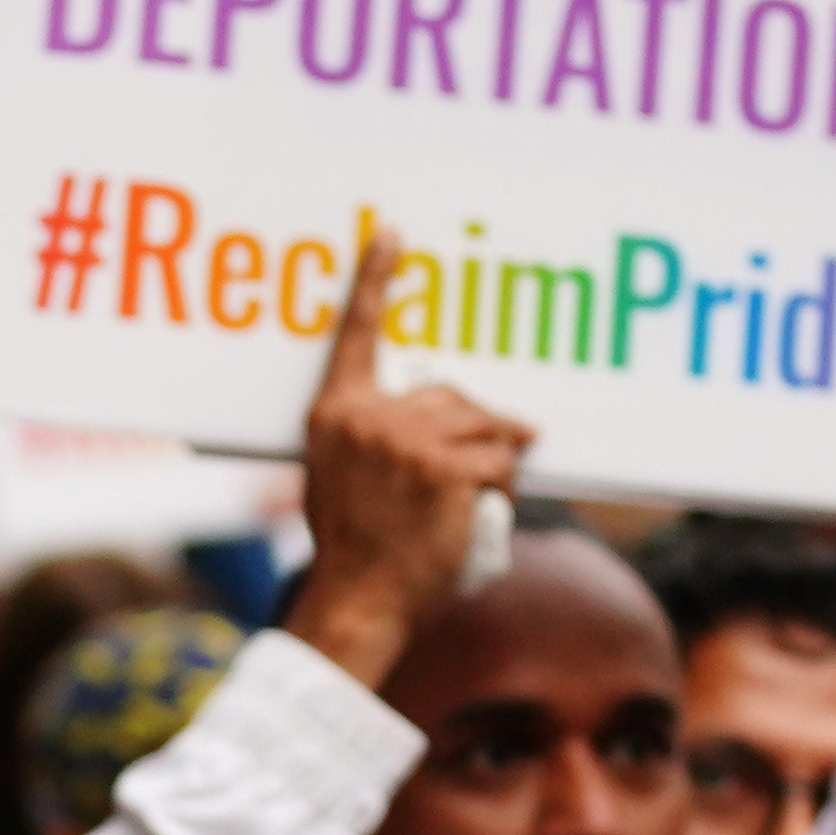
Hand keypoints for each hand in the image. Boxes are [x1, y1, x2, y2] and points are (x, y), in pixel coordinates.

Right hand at [288, 229, 531, 688]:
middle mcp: (367, 418)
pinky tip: (477, 513)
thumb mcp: (341, 478)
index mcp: (334, 415)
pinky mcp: (445, 468)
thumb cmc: (352, 548)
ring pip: (481, 426)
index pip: (356, 334)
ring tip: (471, 498)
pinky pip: (497, 461)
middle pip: (448, 394)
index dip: (375, 280)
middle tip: (468, 470)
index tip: (392, 233)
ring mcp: (407, 441)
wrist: (357, 601)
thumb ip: (376, 436)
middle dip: (472, 429)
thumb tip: (445, 419)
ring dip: (492, 460)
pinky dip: (501, 487)